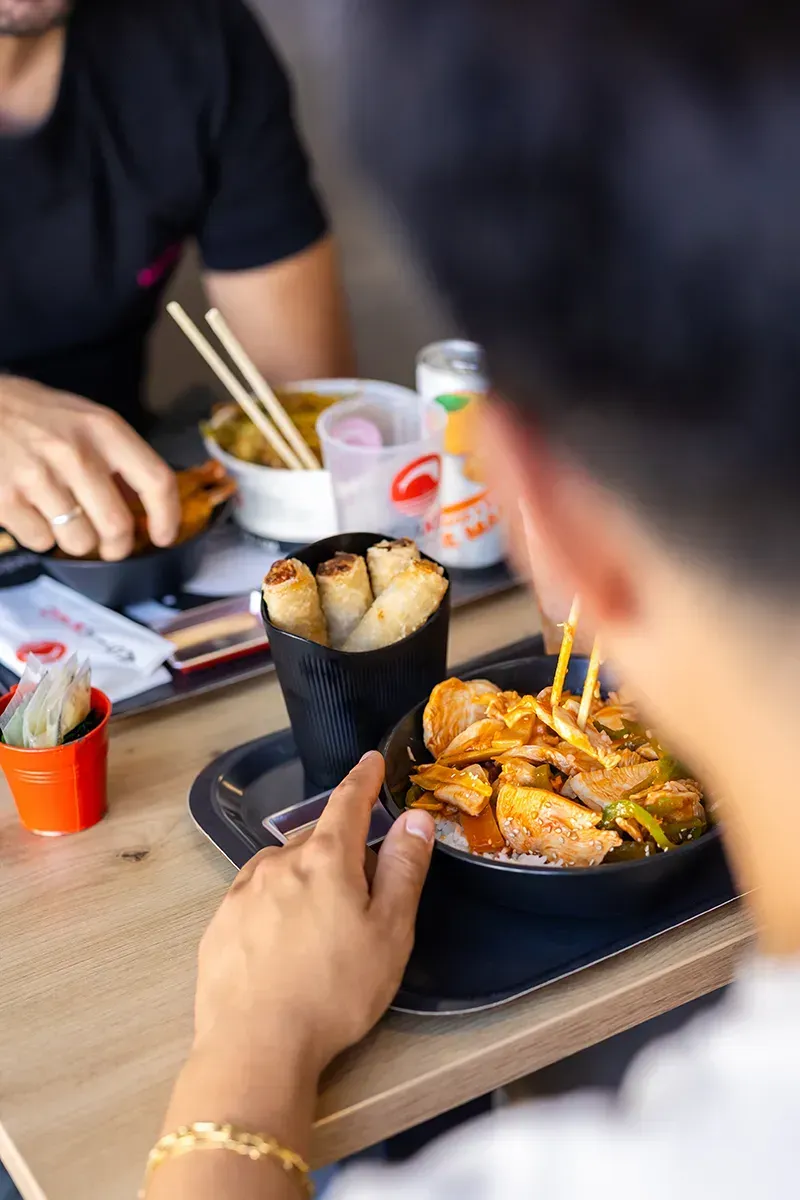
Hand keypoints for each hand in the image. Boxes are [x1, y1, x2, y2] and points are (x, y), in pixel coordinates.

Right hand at [0, 376, 179, 559]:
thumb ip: (118, 459)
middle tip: (110, 547)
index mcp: (104, 429)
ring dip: (75, 541)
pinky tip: (32, 510)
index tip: (164, 537)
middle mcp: (74, 452)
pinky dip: (40, 535)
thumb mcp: (85, 421)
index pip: (156, 480)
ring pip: (79, 541)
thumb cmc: (37, 415)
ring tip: (62, 518)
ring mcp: (38, 476)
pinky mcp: (6, 499)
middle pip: (117, 526)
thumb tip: (146, 509)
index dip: (167, 517)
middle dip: (117, 547)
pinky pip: (41, 541)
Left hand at [194, 752, 434, 1074]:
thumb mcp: (390, 933)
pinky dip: (273, 904)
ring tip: (319, 920)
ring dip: (302, 876)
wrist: (254, 1047)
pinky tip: (282, 943)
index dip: (363, 780)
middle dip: (338, 847)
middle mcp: (278, 862)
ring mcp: (241, 893)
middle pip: (315, 838)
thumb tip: (414, 818)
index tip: (370, 761)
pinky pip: (253, 898)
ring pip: (280, 867)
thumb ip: (403, 869)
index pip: (347, 802)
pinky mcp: (219, 925)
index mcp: (325, 859)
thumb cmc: (334, 992)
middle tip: (359, 884)